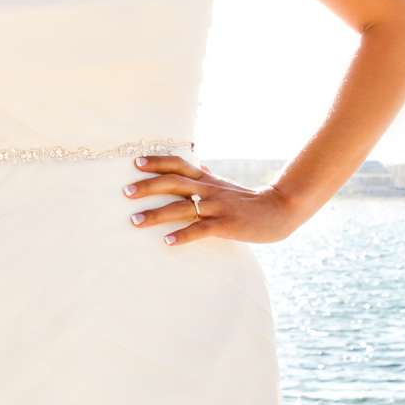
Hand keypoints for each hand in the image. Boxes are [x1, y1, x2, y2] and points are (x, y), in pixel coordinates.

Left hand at [123, 155, 303, 245]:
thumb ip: (209, 175)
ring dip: (156, 214)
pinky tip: (166, 242)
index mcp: (208, 180)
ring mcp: (217, 207)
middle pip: (174, 182)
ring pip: (182, 208)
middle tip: (125, 192)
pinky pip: (200, 230)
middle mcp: (209, 190)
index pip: (179, 164)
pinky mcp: (226, 225)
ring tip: (135, 221)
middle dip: (148, 186)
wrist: (279, 210)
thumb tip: (198, 162)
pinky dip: (182, 235)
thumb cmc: (249, 200)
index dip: (158, 162)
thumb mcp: (226, 185)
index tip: (136, 162)